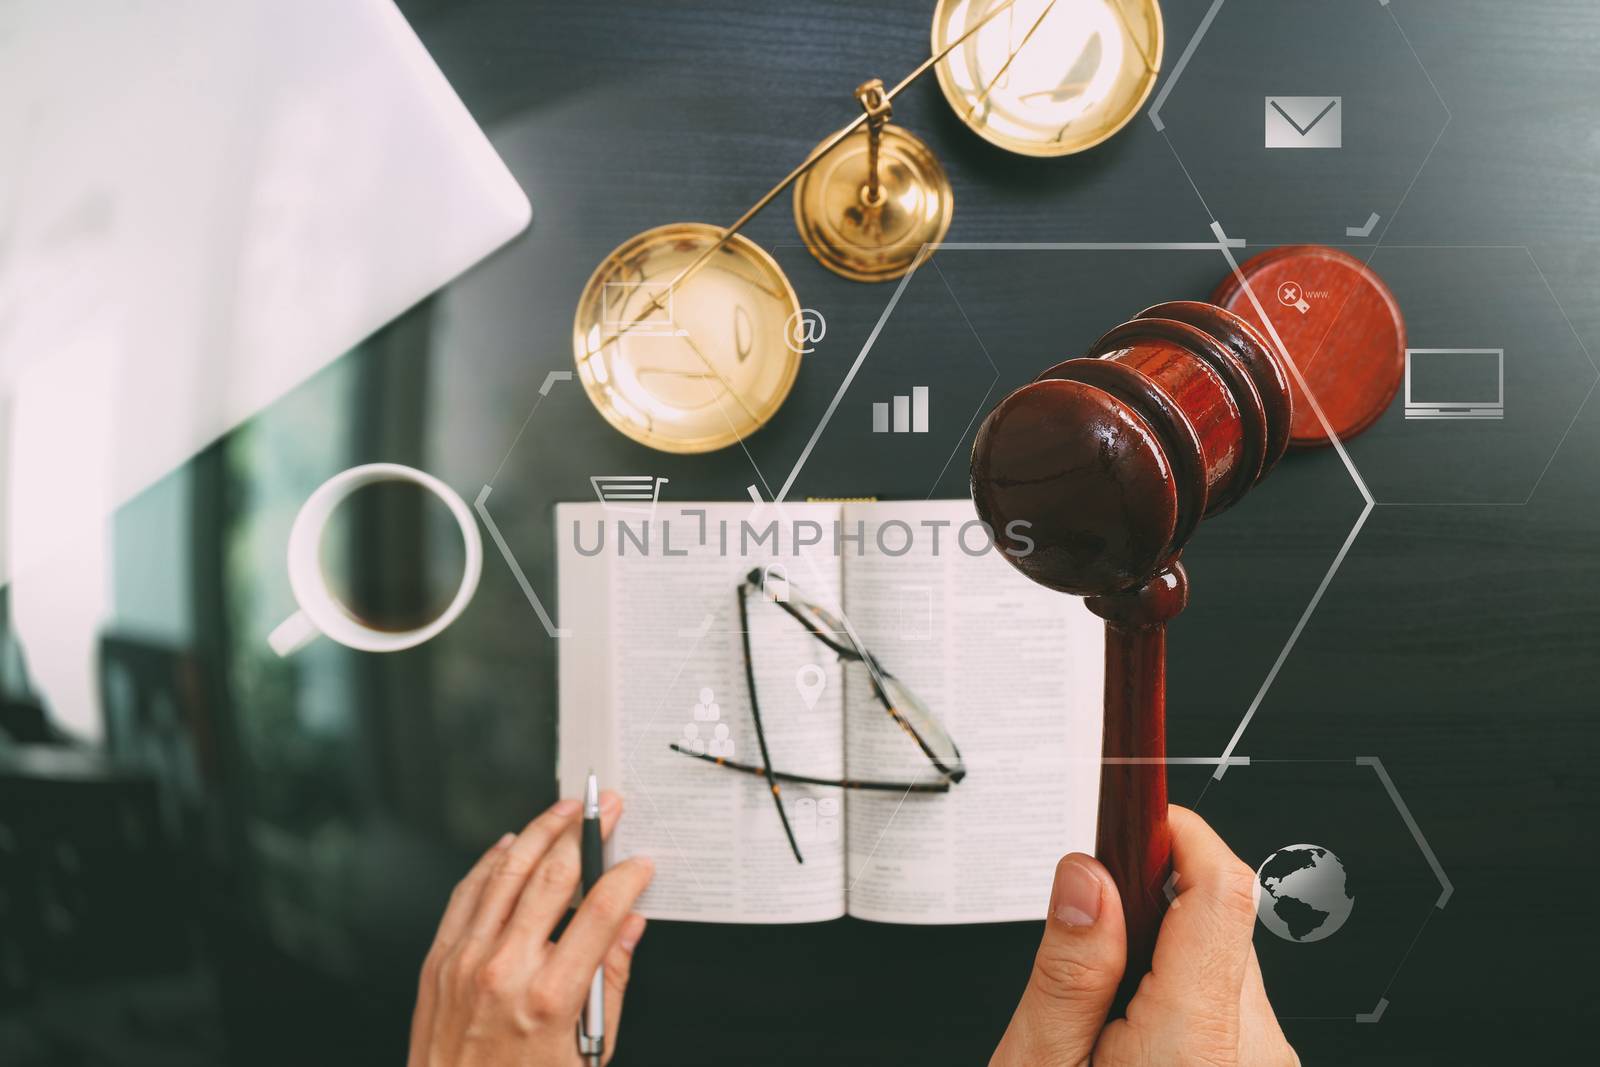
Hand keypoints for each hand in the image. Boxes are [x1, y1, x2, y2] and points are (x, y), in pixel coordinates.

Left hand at [408, 792, 654, 1066]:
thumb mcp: (587, 1051)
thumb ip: (610, 979)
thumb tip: (630, 927)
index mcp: (550, 997)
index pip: (601, 912)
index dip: (627, 879)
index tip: (641, 864)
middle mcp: (504, 970)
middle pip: (553, 877)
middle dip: (586, 833)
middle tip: (605, 806)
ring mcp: (466, 960)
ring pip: (506, 872)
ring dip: (540, 831)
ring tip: (563, 810)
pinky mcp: (439, 960)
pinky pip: (467, 893)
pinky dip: (491, 861)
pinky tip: (511, 845)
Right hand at [991, 806, 1297, 1066]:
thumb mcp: (1038, 1066)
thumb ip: (1069, 972)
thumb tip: (1086, 876)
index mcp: (1194, 1041)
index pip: (1222, 889)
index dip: (1179, 834)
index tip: (1135, 820)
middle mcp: (1250, 1050)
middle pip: (1219, 922)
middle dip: (1153, 903)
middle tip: (1089, 927)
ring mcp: (1261, 1065)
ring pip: (1223, 962)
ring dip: (1167, 956)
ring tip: (1102, 1005)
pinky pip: (1229, 1007)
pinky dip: (1183, 997)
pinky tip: (1132, 1035)